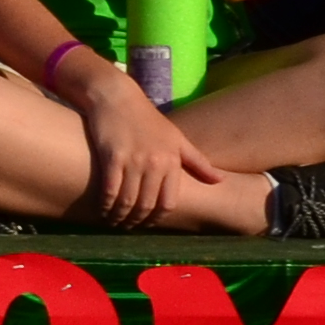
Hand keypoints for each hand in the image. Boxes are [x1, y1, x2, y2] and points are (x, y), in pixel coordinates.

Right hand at [61, 60, 213, 230]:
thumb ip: (199, 162)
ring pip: (128, 200)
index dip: (157, 218)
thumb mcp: (177, 138)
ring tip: (115, 222)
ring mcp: (133, 160)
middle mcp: (155, 162)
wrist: (118, 97)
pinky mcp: (112, 156)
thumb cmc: (148, 119)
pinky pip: (110, 189)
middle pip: (147, 204)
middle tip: (129, 226)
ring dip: (120, 216)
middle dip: (137, 221)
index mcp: (172, 160)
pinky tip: (103, 209)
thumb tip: (221, 181)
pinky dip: (106, 204)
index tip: (148, 223)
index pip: (168, 202)